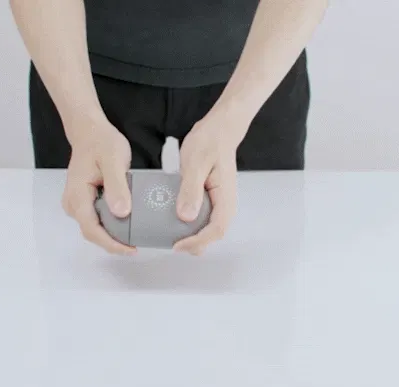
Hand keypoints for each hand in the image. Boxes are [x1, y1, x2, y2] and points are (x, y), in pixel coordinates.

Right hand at [61, 116, 136, 254]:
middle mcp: (73, 203)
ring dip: (113, 235)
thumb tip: (122, 213)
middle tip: (138, 244)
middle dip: (114, 243)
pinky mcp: (84, 202)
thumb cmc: (101, 142)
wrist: (90, 131)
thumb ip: (117, 187)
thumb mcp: (114, 160)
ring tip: (136, 235)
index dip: (111, 243)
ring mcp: (77, 204)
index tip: (131, 249)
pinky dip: (112, 225)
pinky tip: (129, 223)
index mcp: (77, 195)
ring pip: (95, 228)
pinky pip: (97, 219)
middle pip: (92, 232)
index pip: (92, 229)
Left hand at [173, 108, 249, 254]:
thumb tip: (186, 216)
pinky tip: (176, 222)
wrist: (220, 130)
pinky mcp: (212, 199)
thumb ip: (190, 190)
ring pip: (209, 229)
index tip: (177, 245)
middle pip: (214, 234)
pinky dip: (192, 225)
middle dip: (194, 244)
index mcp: (225, 197)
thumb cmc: (210, 142)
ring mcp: (220, 202)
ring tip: (172, 236)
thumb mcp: (195, 163)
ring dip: (193, 236)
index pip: (215, 230)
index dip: (196, 241)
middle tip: (172, 244)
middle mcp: (226, 203)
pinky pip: (204, 218)